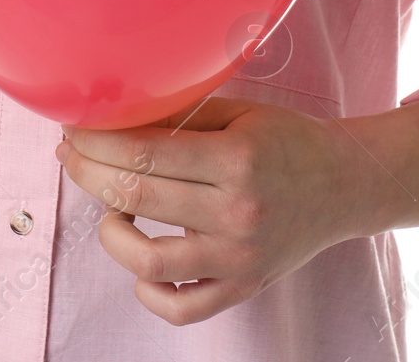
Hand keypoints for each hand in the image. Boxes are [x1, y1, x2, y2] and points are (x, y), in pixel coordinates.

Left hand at [56, 96, 380, 325]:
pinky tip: (142, 263)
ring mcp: (240, 256)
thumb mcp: (239, 112)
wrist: (346, 183)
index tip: (74, 132)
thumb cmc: (287, 141)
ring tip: (112, 209)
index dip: (95, 141)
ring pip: (148, 261)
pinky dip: (148, 290)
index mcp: (236, 158)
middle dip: (87, 172)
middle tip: (72, 157)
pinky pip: (182, 308)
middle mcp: (237, 212)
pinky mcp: (243, 286)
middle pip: (135, 196)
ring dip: (110, 233)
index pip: (143, 152)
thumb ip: (179, 114)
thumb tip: (112, 114)